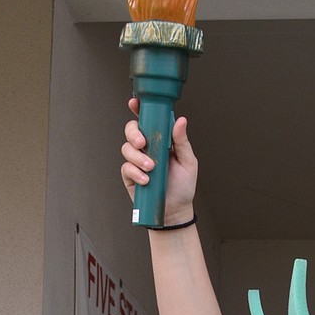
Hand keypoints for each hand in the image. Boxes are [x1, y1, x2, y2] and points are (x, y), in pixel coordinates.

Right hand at [120, 97, 197, 225]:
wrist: (176, 210)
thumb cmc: (183, 185)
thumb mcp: (188, 162)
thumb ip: (182, 141)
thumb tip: (181, 120)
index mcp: (161, 139)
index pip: (148, 120)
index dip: (139, 109)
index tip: (134, 103)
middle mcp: (147, 147)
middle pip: (131, 130)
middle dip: (134, 134)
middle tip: (143, 143)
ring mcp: (136, 161)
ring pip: (126, 148)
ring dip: (137, 157)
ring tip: (151, 168)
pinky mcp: (130, 176)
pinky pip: (126, 168)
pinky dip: (135, 172)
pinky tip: (146, 180)